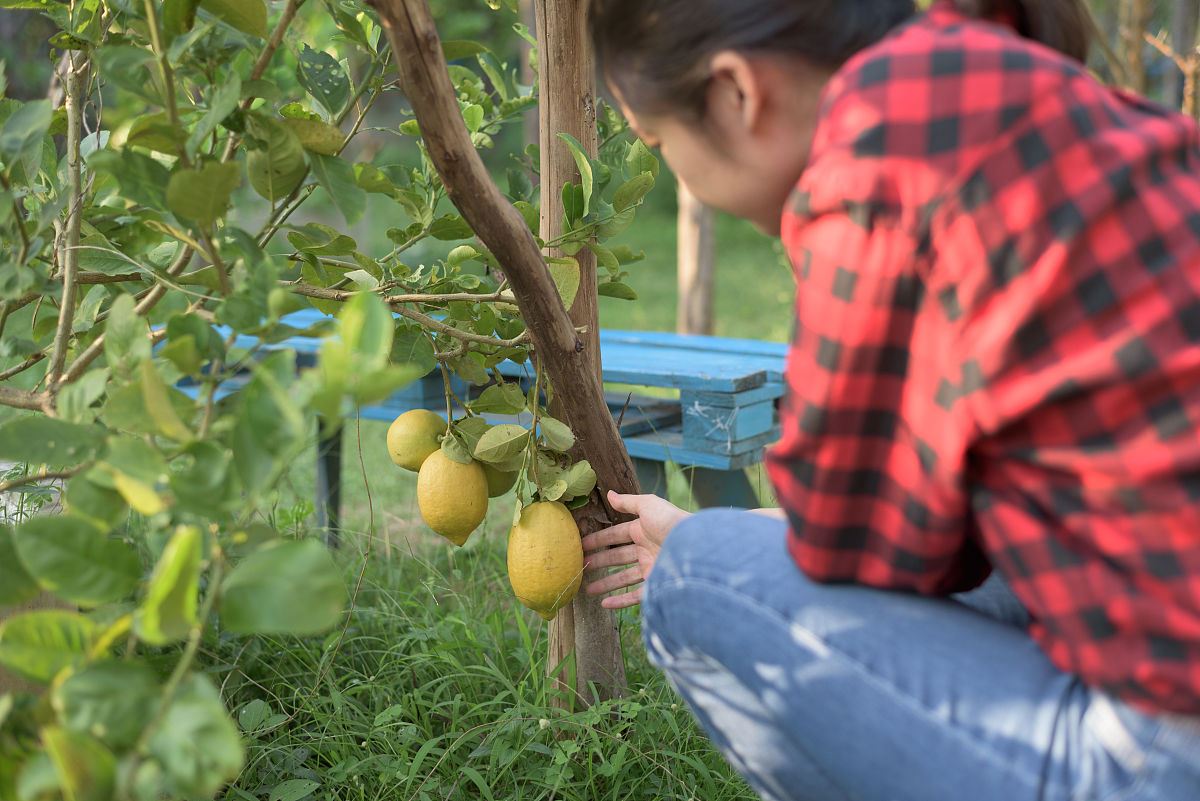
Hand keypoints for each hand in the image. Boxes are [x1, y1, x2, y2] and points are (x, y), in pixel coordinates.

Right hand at [581, 490, 689, 609]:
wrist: (695, 546)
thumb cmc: (670, 522)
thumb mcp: (648, 505)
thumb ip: (628, 502)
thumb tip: (610, 494)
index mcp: (644, 530)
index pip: (616, 535)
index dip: (598, 539)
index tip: (581, 545)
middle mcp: (647, 549)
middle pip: (617, 557)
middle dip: (599, 561)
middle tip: (581, 567)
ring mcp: (652, 569)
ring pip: (623, 578)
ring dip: (605, 584)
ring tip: (587, 590)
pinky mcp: (657, 586)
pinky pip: (635, 596)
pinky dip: (620, 601)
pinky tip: (604, 604)